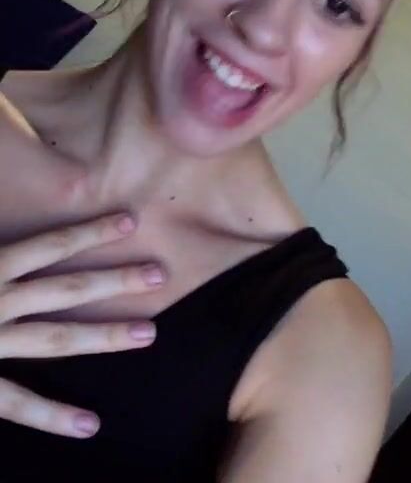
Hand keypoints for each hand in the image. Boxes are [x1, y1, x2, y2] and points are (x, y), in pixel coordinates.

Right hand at [0, 213, 162, 437]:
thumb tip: (16, 222)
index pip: (47, 244)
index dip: (89, 231)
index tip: (131, 219)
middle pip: (66, 288)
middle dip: (115, 281)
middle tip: (161, 275)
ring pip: (55, 339)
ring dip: (104, 335)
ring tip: (149, 333)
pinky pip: (16, 404)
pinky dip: (52, 416)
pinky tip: (90, 424)